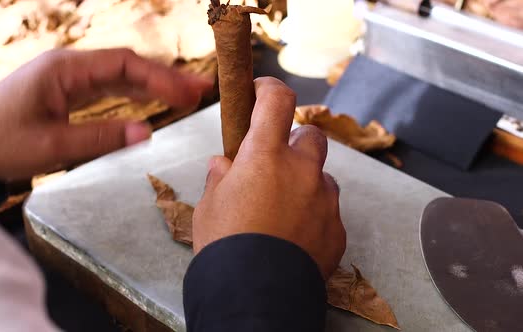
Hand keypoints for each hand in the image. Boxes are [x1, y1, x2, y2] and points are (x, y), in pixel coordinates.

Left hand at [0, 48, 212, 180]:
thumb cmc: (1, 144)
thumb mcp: (52, 146)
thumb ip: (102, 139)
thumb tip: (148, 134)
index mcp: (64, 70)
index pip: (124, 65)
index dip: (161, 77)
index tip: (190, 92)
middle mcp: (69, 67)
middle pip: (128, 65)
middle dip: (166, 77)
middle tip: (202, 89)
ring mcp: (69, 78)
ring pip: (121, 75)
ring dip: (154, 84)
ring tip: (188, 94)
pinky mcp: (67, 92)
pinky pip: (108, 88)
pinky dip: (134, 94)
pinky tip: (154, 100)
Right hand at [193, 77, 345, 279]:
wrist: (253, 296)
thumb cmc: (224, 248)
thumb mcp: (208, 208)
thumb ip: (219, 179)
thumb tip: (223, 165)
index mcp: (265, 156)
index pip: (276, 100)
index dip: (269, 89)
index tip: (261, 93)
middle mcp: (301, 170)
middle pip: (310, 135)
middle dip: (294, 142)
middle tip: (275, 163)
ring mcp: (324, 199)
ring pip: (321, 176)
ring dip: (305, 182)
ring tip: (283, 209)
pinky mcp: (337, 228)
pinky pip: (328, 210)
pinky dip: (314, 215)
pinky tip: (295, 236)